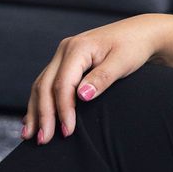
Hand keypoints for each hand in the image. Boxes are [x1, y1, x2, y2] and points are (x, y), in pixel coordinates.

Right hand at [21, 15, 162, 145]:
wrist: (141, 32)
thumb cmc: (134, 46)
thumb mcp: (123, 62)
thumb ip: (102, 78)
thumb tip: (82, 96)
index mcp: (78, 48)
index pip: (63, 84)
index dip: (63, 109)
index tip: (68, 131)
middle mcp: (65, 50)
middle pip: (45, 85)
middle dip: (43, 114)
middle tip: (44, 140)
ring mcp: (63, 55)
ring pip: (41, 85)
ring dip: (36, 110)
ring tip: (31, 135)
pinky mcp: (65, 62)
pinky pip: (47, 82)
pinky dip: (39, 101)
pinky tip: (32, 118)